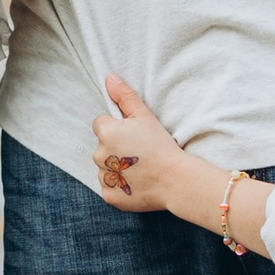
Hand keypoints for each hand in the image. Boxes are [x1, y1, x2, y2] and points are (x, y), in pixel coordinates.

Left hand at [93, 75, 195, 212]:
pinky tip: (137, 183)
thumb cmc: (161, 145)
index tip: (134, 136)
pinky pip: (110, 188)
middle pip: (102, 147)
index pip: (102, 124)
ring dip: (117, 169)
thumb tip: (109, 78)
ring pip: (106, 168)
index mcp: (105, 132)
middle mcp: (99, 154)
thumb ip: (124, 96)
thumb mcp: (144, 116)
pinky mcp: (109, 196)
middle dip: (116, 149)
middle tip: (139, 153)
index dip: (118, 129)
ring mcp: (104, 177)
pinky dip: (120, 187)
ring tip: (141, 169)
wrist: (175, 180)